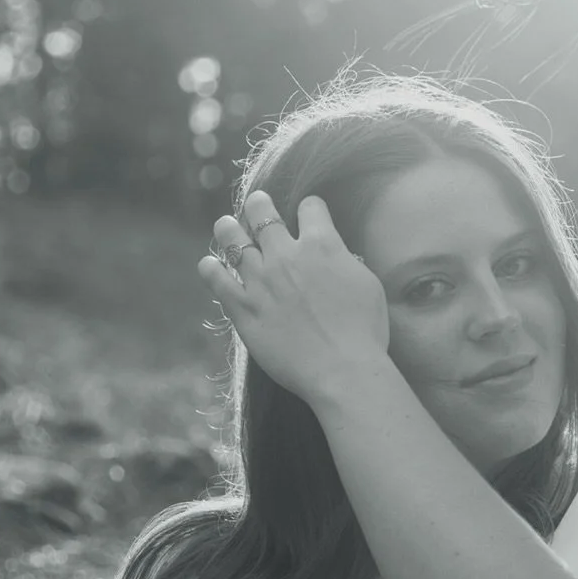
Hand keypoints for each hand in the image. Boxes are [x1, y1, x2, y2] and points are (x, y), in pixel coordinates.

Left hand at [199, 190, 390, 408]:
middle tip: (258, 208)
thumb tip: (334, 256)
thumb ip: (345, 262)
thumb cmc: (364, 333)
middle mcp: (286, 255)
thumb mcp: (367, 285)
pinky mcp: (243, 308)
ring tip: (227, 227)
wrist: (343, 371)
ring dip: (229, 229)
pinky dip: (210, 268)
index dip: (311, 210)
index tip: (310, 217)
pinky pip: (216, 280)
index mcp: (322, 245)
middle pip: (262, 212)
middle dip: (260, 206)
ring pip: (232, 238)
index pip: (310, 207)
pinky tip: (210, 265)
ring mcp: (260, 280)